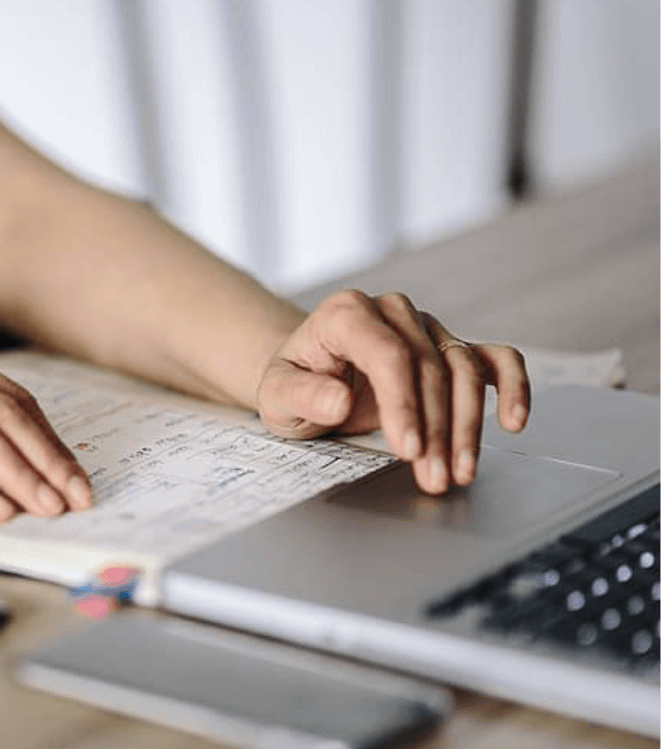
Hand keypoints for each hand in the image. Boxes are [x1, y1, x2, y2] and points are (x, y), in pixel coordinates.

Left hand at [255, 291, 529, 493]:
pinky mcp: (451, 347)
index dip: (403, 404)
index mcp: (346, 313)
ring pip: (464, 370)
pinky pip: (494, 359)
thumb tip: (337, 400)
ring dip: (468, 426)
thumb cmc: (294, 383)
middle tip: (434, 477)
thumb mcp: (276, 396)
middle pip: (430, 368)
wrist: (309, 377)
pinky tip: (514, 420)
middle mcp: (392, 312)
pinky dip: (511, 386)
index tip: (408, 449)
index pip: (387, 354)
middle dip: (436, 429)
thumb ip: (301, 395)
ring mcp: (426, 328)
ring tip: (459, 471)